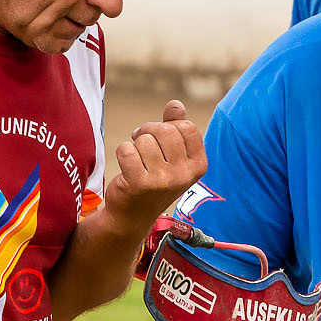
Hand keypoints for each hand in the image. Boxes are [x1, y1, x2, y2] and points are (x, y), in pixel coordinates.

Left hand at [101, 101, 207, 226]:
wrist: (133, 216)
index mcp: (198, 165)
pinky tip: (126, 169)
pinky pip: (127, 149)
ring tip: (136, 161)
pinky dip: (122, 153)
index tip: (160, 139)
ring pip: (144, 139)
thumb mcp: (172, 156)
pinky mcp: (140, 184)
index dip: (168, 126)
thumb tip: (176, 105)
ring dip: (135, 146)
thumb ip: (176, 128)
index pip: (186, 127)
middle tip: (141, 145)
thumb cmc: (154, 181)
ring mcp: (163, 181)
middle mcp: (184, 175)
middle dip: (148, 132)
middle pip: (164, 130)